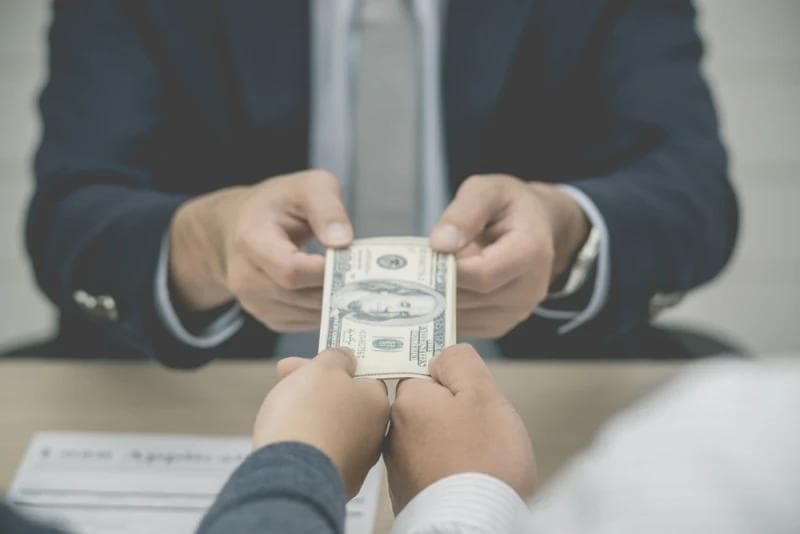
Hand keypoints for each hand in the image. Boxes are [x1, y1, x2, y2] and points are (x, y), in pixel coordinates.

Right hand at [168, 170, 352, 331]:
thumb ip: (327, 208)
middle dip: (337, 287)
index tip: (352, 261)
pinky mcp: (267, 317)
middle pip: (301, 296)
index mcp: (251, 240)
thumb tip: (343, 242)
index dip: (326, 271)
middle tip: (367, 277)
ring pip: (306, 315)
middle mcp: (245, 278)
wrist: (240, 225)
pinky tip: (338, 293)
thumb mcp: (307, 186)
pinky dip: (326, 312)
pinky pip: (304, 323)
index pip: (291, 270)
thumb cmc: (278, 203)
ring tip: (356, 283)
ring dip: (336, 303)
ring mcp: (254, 302)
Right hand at [253, 349, 389, 497]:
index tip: (310, 361)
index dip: (334, 365)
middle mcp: (374, 434)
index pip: (362, 375)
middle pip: (344, 401)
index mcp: (377, 402)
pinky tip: (285, 435)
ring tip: (278, 405)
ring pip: (331, 427)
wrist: (290, 474)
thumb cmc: (309, 412)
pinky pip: (320, 453)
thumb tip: (348, 358)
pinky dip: (305, 441)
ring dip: (309, 413)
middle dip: (315, 386)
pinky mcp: (336, 483)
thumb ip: (338, 357)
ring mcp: (356, 462)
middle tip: (283, 373)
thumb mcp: (323, 367)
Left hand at [384, 344, 535, 513]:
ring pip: (428, 440)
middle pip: (427, 408)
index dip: (453, 383)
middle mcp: (393, 433)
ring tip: (476, 460)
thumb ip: (460, 362)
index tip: (471, 396)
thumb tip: (442, 354)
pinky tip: (466, 480)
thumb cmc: (485, 461)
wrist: (476, 526)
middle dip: (452, 415)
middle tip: (480, 431)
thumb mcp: (483, 393)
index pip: (424, 374)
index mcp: (408, 401)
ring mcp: (397, 467)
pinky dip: (446, 472)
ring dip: (449, 444)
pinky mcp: (407, 494)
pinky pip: (429, 470)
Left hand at [430, 175, 588, 338]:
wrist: (536, 226)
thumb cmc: (509, 206)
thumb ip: (465, 211)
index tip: (432, 251)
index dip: (449, 267)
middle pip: (469, 297)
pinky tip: (442, 287)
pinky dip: (445, 310)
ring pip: (461, 316)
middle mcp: (529, 290)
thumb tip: (440, 244)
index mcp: (530, 252)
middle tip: (424, 262)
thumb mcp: (488, 190)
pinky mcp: (501, 325)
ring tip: (436, 271)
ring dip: (439, 296)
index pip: (481, 274)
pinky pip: (463, 325)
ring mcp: (516, 313)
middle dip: (440, 281)